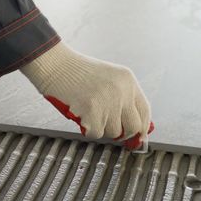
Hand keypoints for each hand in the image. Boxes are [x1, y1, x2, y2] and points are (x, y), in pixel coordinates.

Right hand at [20, 42, 154, 149]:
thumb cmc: (76, 73)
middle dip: (123, 134)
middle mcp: (122, 91)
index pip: (145, 111)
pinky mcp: (93, 111)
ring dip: (100, 128)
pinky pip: (96, 134)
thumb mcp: (107, 79)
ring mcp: (108, 101)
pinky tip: (81, 113)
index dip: (142, 128)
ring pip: (113, 133)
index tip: (137, 137)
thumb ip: (122, 99)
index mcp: (128, 81)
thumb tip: (136, 129)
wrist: (55, 64)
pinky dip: (87, 129)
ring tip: (89, 112)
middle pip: (133, 128)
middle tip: (109, 129)